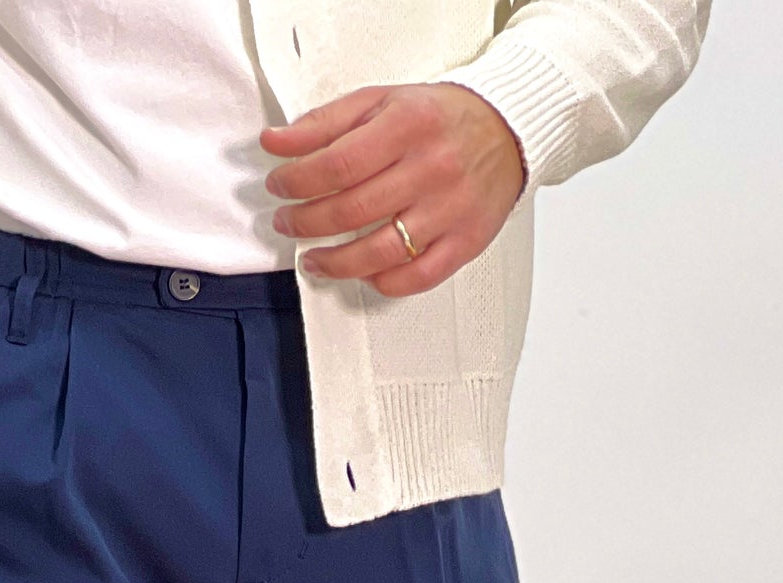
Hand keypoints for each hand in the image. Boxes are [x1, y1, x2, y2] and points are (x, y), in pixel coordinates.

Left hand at [262, 83, 526, 295]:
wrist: (507, 130)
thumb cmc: (439, 118)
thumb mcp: (381, 102)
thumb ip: (326, 122)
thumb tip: (275, 142)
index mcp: (408, 125)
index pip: (337, 164)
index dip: (298, 181)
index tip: (279, 187)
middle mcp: (432, 169)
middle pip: (352, 211)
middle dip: (306, 223)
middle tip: (288, 224)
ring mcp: (450, 210)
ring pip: (379, 253)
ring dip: (335, 263)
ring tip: (313, 259)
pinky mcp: (465, 242)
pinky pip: (415, 277)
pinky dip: (382, 282)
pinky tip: (363, 273)